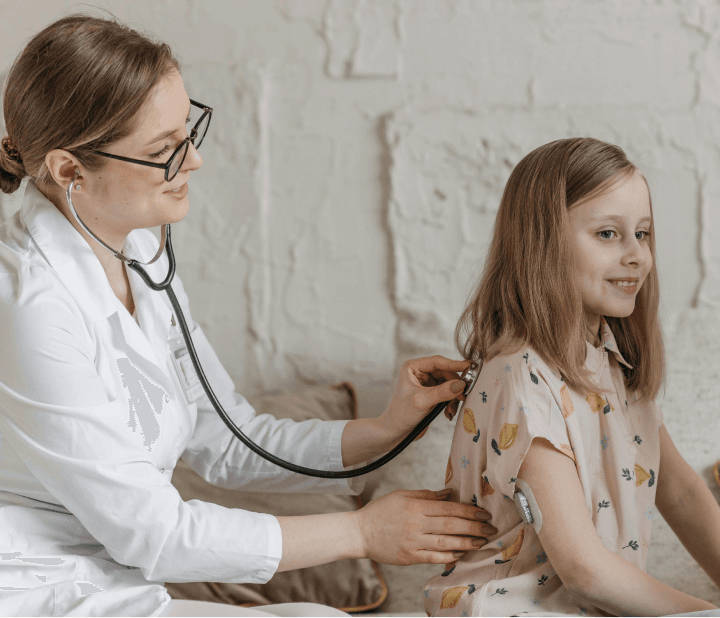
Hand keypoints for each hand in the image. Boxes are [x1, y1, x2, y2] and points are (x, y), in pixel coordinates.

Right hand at [353, 489, 495, 564]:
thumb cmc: (381, 511)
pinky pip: (434, 558)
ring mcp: (413, 542)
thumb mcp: (401, 495)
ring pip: (446, 543)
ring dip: (467, 543)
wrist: (360, 532)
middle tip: (490, 528)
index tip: (483, 513)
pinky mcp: (410, 557)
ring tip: (482, 542)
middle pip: (451, 525)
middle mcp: (416, 524)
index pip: (449, 508)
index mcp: (415, 506)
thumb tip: (449, 494)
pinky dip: (449, 557)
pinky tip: (461, 554)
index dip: (469, 510)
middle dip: (474, 527)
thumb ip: (426, 495)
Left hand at [380, 355, 470, 442]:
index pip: (437, 362)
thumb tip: (461, 384)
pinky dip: (451, 403)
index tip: (470, 367)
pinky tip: (448, 413)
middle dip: (455, 386)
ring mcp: (427, 384)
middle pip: (446, 373)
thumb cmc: (401, 414)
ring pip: (450, 384)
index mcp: (413, 367)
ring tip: (452, 409)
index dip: (454, 364)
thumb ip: (442, 392)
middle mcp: (421, 373)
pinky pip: (449, 394)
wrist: (396, 431)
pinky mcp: (433, 395)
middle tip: (463, 396)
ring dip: (453, 397)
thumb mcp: (422, 401)